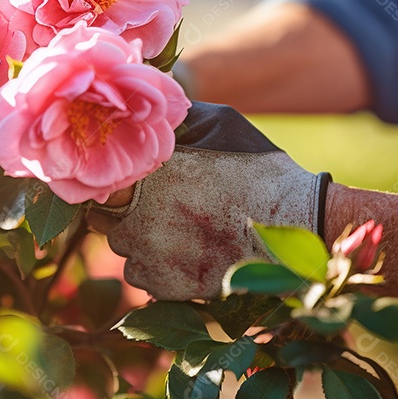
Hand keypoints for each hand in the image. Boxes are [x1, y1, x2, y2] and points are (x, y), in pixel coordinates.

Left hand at [88, 102, 330, 299]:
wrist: (299, 228)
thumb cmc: (261, 170)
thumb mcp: (220, 123)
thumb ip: (175, 120)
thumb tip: (145, 112)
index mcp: (147, 168)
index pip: (98, 174)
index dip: (111, 176)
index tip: (126, 177)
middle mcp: (136, 212)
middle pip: (101, 213)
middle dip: (120, 208)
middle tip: (154, 204)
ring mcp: (146, 253)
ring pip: (119, 246)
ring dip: (137, 238)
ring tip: (177, 230)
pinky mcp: (162, 286)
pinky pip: (139, 275)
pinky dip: (154, 266)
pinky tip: (184, 253)